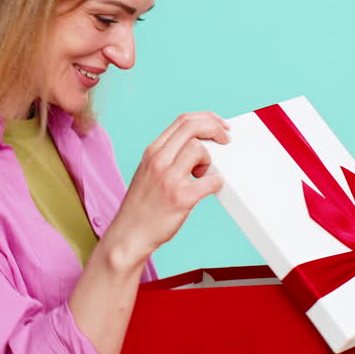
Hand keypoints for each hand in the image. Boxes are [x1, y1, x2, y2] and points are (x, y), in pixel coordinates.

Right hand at [104, 112, 229, 262]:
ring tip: (204, 175)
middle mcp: (158, 160)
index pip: (182, 120)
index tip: (219, 125)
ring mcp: (168, 178)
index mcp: (152, 152)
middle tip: (225, 139)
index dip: (206, 118)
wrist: (129, 234)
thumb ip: (168, 156)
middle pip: (192, 126)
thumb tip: (197, 146)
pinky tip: (210, 188)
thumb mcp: (148, 172)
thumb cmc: (141, 207)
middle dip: (215, 127)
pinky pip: (210, 180)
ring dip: (210, 160)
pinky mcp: (180, 198)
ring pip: (199, 149)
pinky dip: (216, 182)